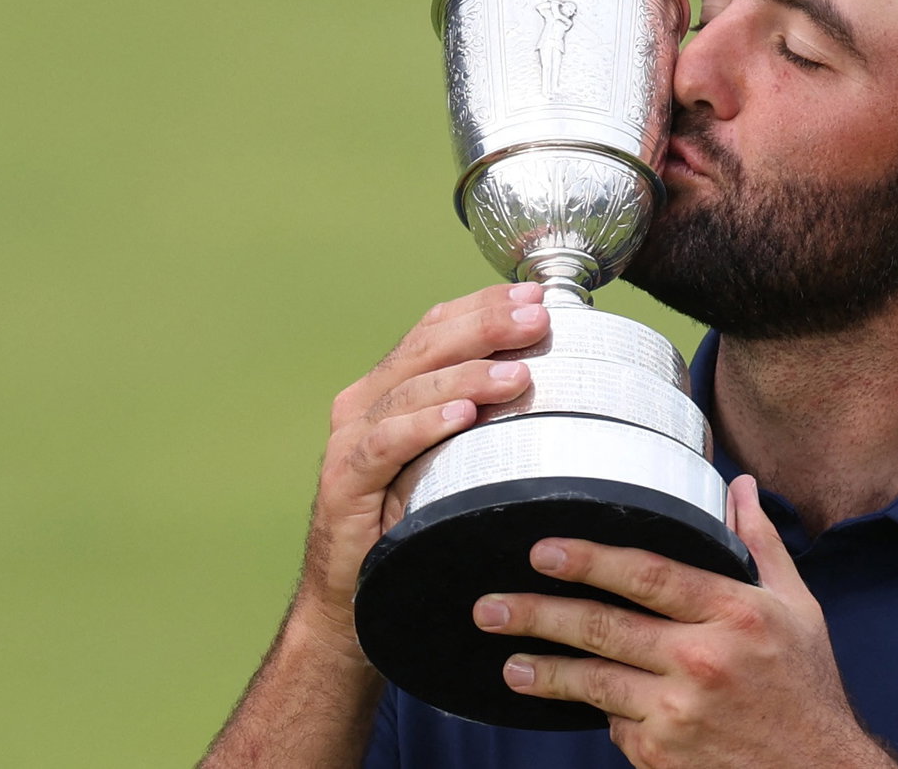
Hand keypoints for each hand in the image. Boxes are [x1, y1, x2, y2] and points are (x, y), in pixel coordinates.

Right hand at [295, 282, 548, 653]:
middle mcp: (365, 403)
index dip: (485, 304)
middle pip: (427, 346)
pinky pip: (383, 446)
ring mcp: (349, 441)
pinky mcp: (342, 484)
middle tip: (538, 317)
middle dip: (486, 326)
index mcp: (391, 387)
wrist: (354, 603)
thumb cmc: (414, 524)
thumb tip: (555, 379)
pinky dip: (423, 425)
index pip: (437, 327)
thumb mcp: (454, 460)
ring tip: (518, 373)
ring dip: (467, 375)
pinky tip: (462, 417)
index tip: (538, 294)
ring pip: (411, 390)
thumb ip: (483, 418)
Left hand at [472, 475, 897, 768]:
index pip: (646, 576)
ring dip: (543, 671)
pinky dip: (601, 711)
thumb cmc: (806, 687)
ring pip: (592, 683)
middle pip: (603, 628)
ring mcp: (678, 713)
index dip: (589, 561)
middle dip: (538, 614)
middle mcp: (702, 660)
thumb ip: (760, 544)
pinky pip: (615, 725)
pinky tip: (581, 702)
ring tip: (510, 662)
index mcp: (734, 612)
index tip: (543, 551)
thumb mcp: (797, 607)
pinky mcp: (662, 756)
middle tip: (491, 606)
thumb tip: (741, 487)